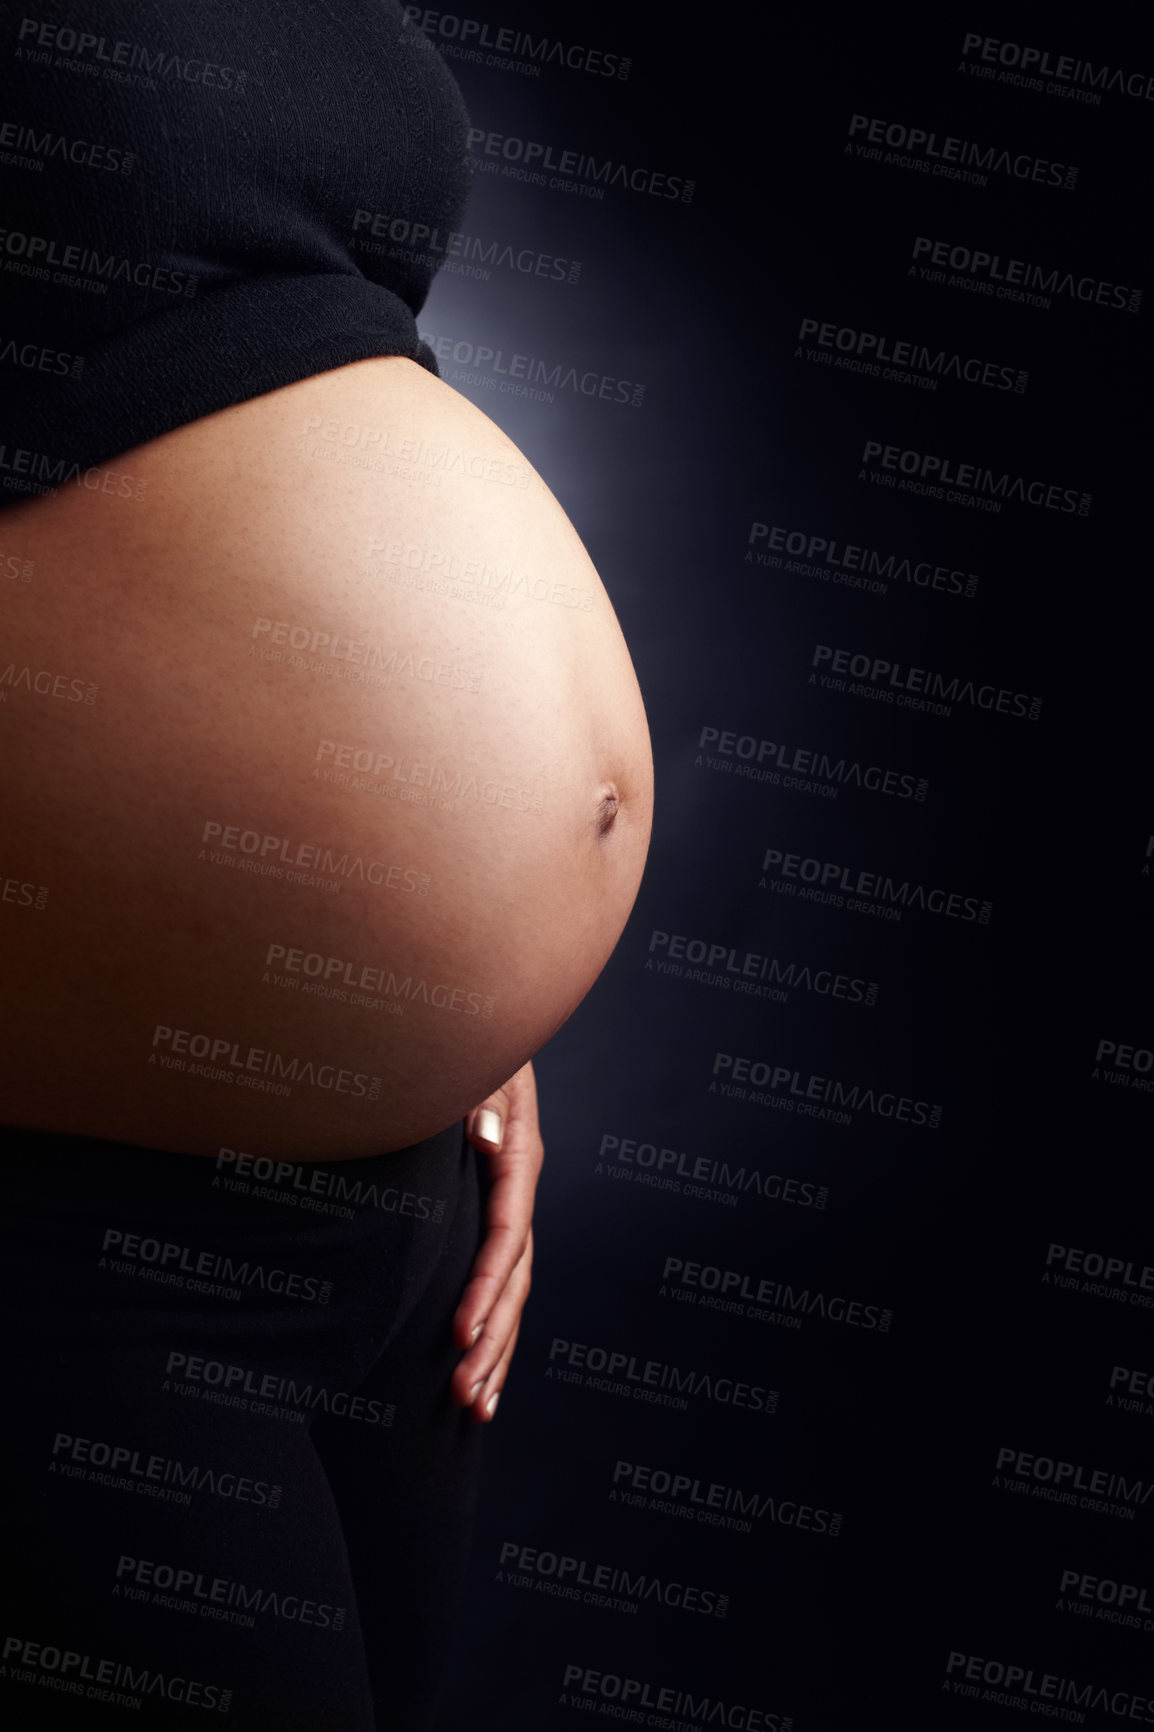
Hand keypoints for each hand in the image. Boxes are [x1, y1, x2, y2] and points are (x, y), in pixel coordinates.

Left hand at [451, 1060, 542, 1422]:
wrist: (478, 1029)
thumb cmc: (470, 1044)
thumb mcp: (479, 1062)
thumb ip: (482, 1099)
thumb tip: (485, 1138)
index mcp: (518, 1158)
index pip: (504, 1237)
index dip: (483, 1288)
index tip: (459, 1335)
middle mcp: (521, 1192)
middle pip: (515, 1280)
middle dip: (493, 1341)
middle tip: (465, 1396)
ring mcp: (513, 1207)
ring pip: (514, 1292)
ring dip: (497, 1351)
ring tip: (476, 1408)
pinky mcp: (496, 1216)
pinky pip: (501, 1281)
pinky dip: (494, 1329)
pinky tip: (481, 1372)